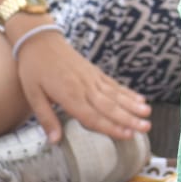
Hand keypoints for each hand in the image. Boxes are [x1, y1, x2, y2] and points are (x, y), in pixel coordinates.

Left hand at [13, 26, 150, 142]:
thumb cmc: (33, 68)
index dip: (110, 127)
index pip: (92, 116)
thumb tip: (55, 141)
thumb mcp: (33, 95)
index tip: (127, 135)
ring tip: (147, 113)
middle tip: (146, 127)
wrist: (40, 40)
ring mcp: (92, 78)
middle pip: (110, 106)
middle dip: (129, 118)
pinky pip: (114, 84)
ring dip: (132, 105)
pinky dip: (127, 92)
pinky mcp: (95, 72)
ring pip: (116, 95)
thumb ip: (46, 118)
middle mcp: (85, 87)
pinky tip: (139, 98)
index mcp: (69, 95)